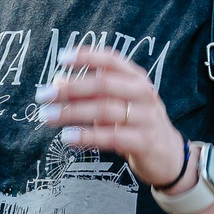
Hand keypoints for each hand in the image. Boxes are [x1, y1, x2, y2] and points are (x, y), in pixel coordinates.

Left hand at [37, 48, 189, 189]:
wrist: (170, 157)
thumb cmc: (138, 125)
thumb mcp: (118, 103)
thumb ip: (91, 92)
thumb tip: (57, 81)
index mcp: (137, 78)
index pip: (111, 60)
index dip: (86, 57)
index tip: (61, 58)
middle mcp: (143, 94)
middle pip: (103, 85)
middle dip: (70, 89)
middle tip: (44, 95)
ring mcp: (146, 117)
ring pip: (104, 110)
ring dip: (72, 113)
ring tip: (48, 116)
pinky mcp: (144, 141)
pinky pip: (111, 136)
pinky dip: (86, 136)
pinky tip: (67, 137)